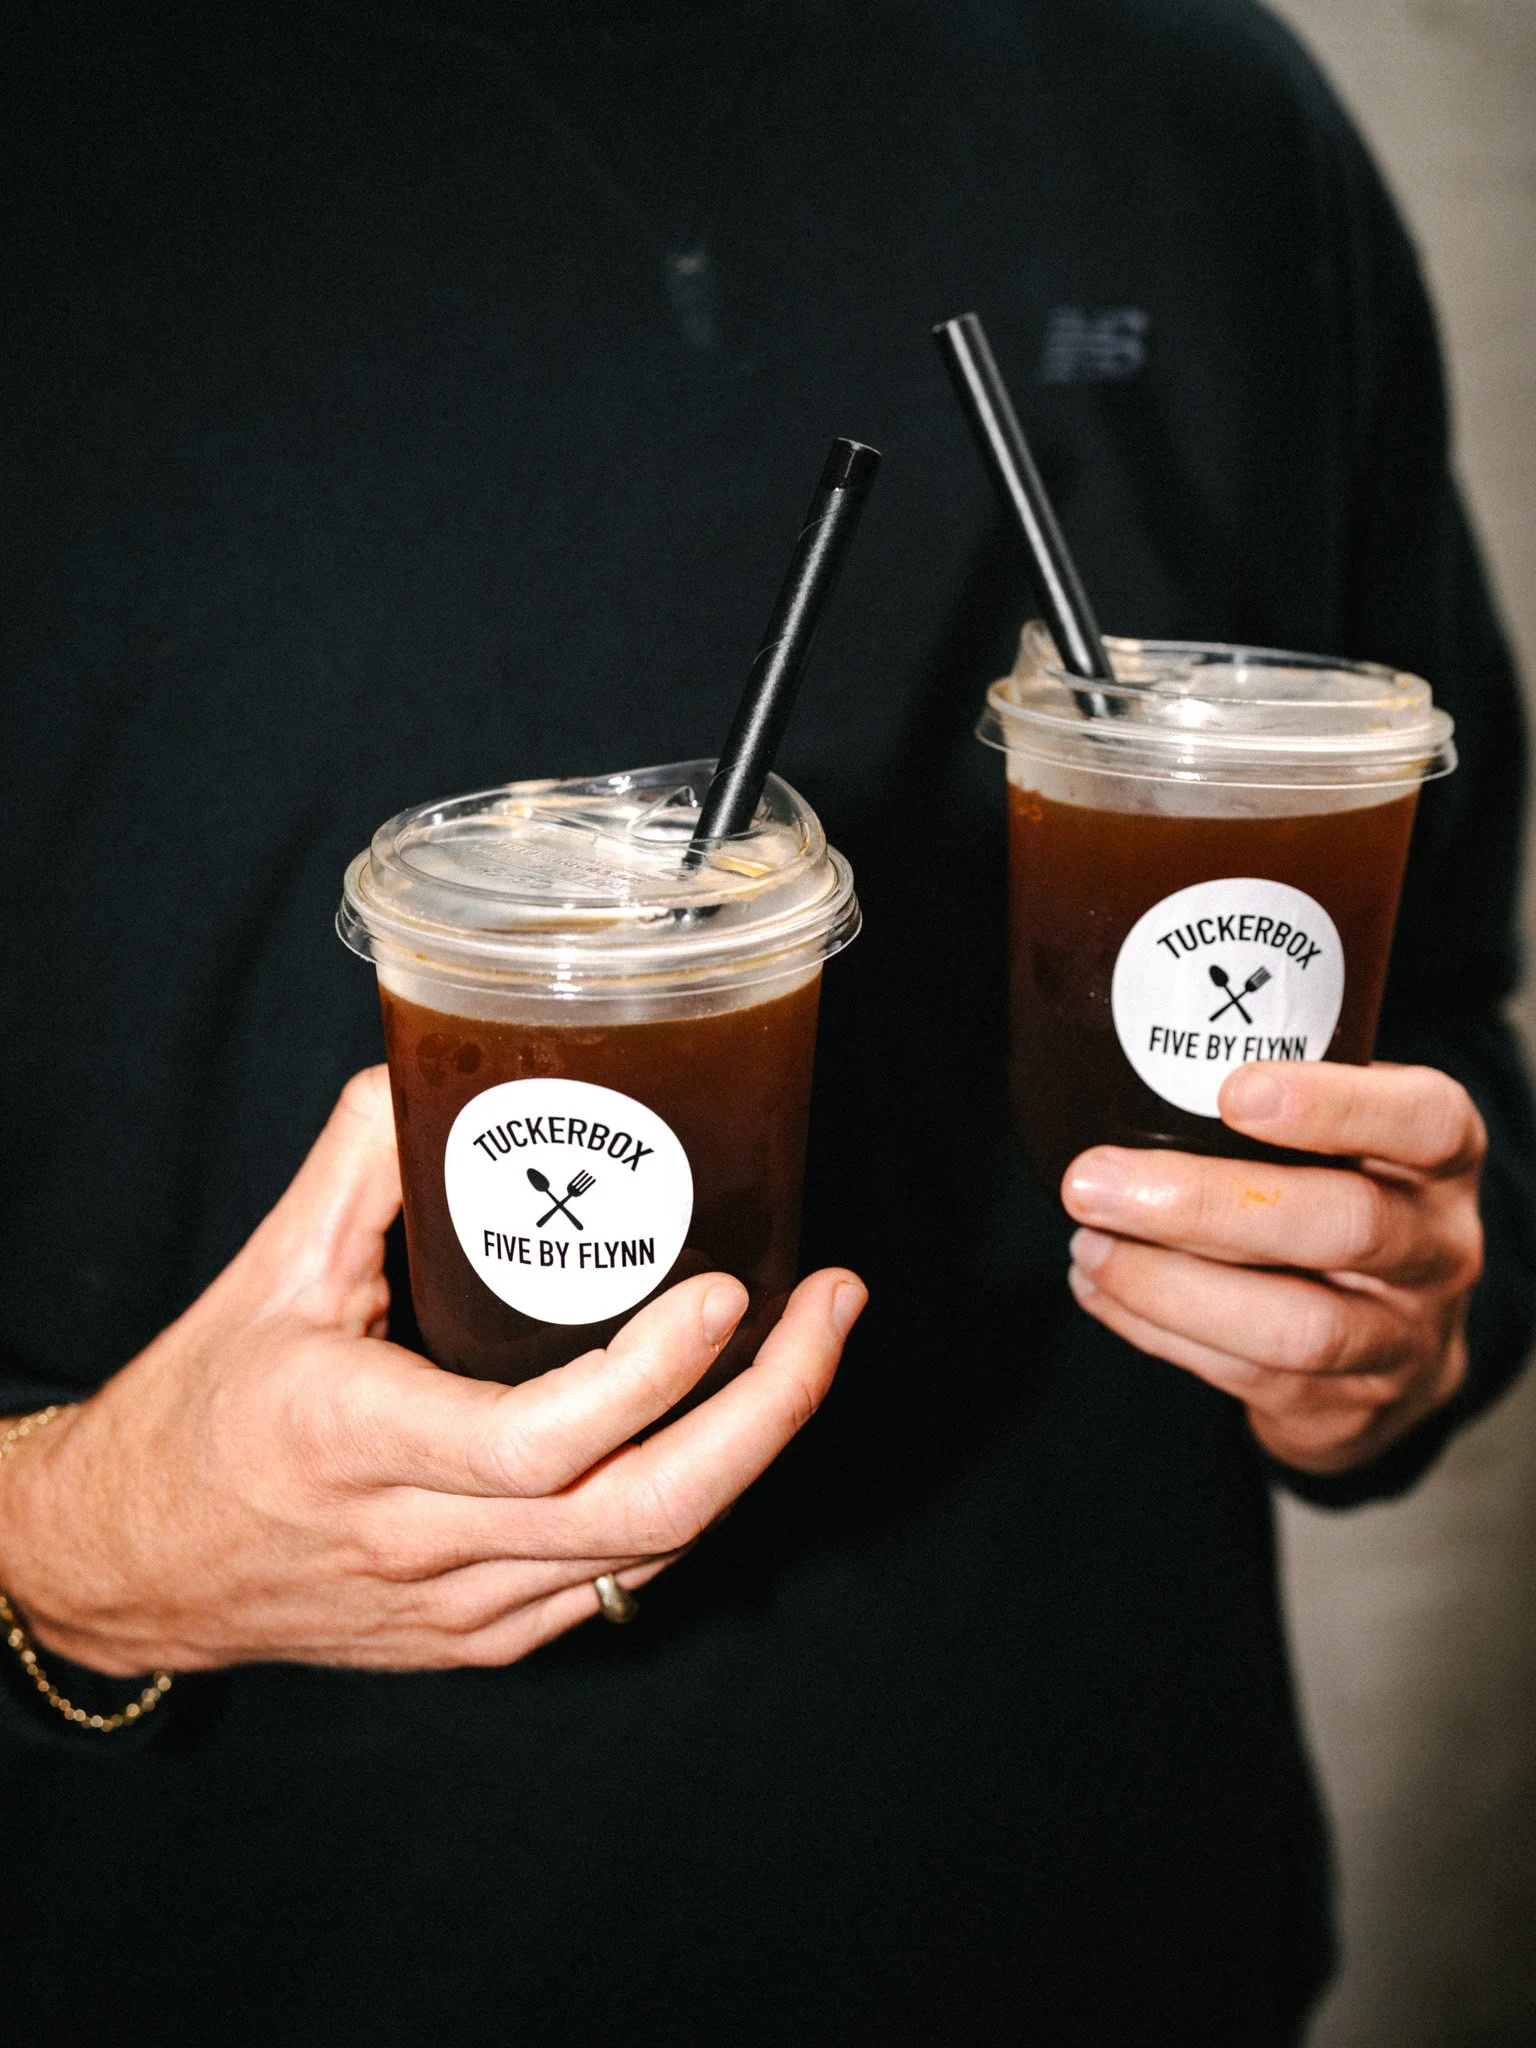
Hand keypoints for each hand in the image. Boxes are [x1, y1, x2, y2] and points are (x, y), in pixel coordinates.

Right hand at [0, 1069, 864, 1675]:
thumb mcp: (264, 1273)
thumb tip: (430, 1061)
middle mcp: (423, 1544)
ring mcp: (462, 1606)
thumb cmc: (196, 1416)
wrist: (132, 1567)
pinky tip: (735, 1420)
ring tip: (812, 1339)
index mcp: (360, 1442)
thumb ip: (356, 1161)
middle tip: (834, 1309)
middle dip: (770, 1416)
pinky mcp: (482, 1639)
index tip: (729, 1291)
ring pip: (651, 1553)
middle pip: (642, 1514)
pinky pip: (622, 1581)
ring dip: (755, 1448)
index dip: (655, 1376)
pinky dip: (696, 1501)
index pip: (541, 1445)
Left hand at [1061, 1062, 1484, 1473]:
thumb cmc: (1339, 1193)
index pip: (1423, 1121)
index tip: (1232, 1091)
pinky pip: (1248, 1376)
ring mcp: (1401, 1337)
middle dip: (1204, 1204)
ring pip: (1297, 1327)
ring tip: (1087, 1246)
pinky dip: (1158, 1329)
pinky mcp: (1347, 1406)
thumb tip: (1117, 1057)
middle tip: (1095, 1182)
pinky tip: (1099, 1286)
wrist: (1398, 1338)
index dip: (1333, 1106)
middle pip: (1344, 1226)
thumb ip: (1271, 1096)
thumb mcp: (1342, 1134)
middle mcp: (1439, 1247)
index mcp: (1441, 1157)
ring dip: (1167, 1286)